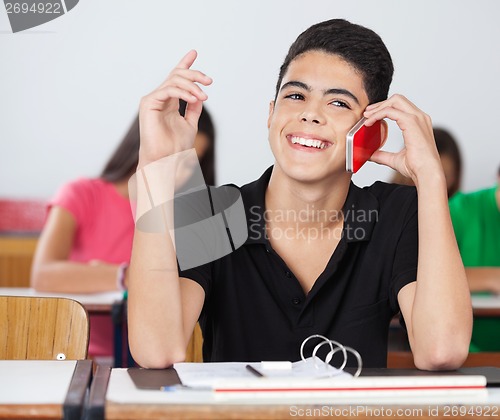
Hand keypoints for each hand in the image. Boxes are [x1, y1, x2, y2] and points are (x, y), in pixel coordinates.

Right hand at [138, 50, 212, 167]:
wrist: (164, 160)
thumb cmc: (175, 147)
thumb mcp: (190, 123)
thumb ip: (194, 108)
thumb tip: (200, 94)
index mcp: (169, 102)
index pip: (176, 79)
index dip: (184, 64)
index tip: (194, 52)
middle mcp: (160, 98)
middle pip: (176, 75)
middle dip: (194, 74)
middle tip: (209, 80)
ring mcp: (153, 100)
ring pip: (174, 80)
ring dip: (192, 85)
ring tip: (203, 96)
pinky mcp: (148, 103)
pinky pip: (168, 89)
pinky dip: (184, 92)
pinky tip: (194, 99)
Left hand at [363, 94, 441, 183]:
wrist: (426, 173)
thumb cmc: (416, 167)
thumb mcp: (394, 159)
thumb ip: (382, 155)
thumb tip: (370, 155)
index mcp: (418, 123)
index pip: (401, 106)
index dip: (384, 107)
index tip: (371, 114)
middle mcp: (420, 117)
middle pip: (398, 99)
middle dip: (380, 104)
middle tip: (367, 113)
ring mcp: (417, 118)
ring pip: (395, 101)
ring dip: (378, 107)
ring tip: (366, 117)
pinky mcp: (411, 122)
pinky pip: (390, 111)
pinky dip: (377, 114)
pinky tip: (369, 122)